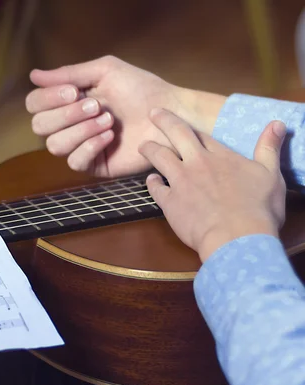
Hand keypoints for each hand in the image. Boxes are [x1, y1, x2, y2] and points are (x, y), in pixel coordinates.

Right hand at [25, 56, 225, 177]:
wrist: (168, 114)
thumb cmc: (140, 89)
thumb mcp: (104, 71)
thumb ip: (69, 73)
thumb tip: (33, 75)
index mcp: (66, 102)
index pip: (35, 104)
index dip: (48, 99)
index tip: (75, 92)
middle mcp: (68, 125)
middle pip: (39, 126)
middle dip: (66, 114)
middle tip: (96, 105)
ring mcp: (79, 146)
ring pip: (54, 145)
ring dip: (81, 130)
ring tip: (108, 120)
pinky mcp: (94, 165)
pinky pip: (74, 162)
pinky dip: (90, 146)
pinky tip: (109, 137)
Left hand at [139, 108, 286, 261]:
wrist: (236, 237)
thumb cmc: (258, 209)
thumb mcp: (271, 174)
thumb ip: (269, 148)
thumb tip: (277, 123)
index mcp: (221, 156)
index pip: (201, 135)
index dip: (191, 128)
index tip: (183, 123)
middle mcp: (197, 163)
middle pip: (176, 134)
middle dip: (163, 120)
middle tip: (153, 112)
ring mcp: (180, 181)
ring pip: (159, 156)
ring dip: (149, 149)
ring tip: (143, 146)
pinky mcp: (169, 201)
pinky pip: (154, 187)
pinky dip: (151, 182)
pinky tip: (151, 180)